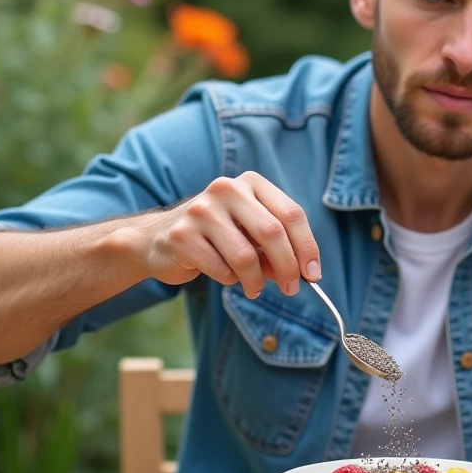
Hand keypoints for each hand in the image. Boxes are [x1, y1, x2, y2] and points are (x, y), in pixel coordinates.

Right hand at [133, 172, 320, 297]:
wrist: (158, 238)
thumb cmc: (217, 236)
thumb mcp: (251, 233)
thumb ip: (277, 248)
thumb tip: (305, 274)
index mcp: (250, 183)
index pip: (291, 214)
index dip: (307, 247)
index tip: (313, 274)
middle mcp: (227, 189)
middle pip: (273, 232)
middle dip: (288, 267)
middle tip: (291, 289)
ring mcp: (201, 210)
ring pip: (246, 257)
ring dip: (256, 281)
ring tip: (254, 288)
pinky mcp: (181, 235)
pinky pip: (221, 269)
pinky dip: (230, 280)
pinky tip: (225, 275)